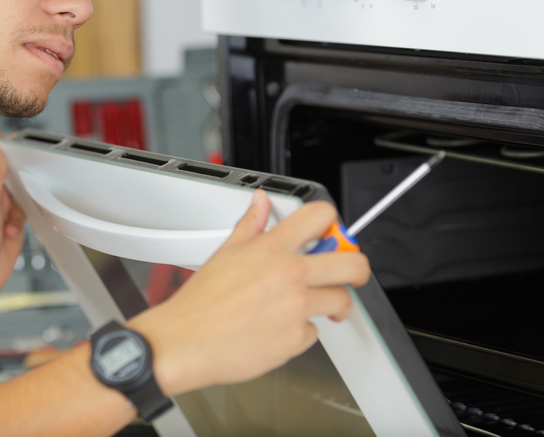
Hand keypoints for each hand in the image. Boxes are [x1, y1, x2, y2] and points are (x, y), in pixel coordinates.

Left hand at [0, 126, 26, 311]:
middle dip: (16, 174)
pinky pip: (26, 202)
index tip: (13, 152)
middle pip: (6, 160)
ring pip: (20, 181)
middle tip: (15, 187)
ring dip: (20, 199)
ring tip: (8, 215)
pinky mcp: (11, 211)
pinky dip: (22, 215)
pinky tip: (10, 228)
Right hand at [130, 190, 370, 396]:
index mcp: (271, 249)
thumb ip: (251, 226)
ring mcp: (297, 308)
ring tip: (315, 304)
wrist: (186, 341)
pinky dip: (302, 331)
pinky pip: (315, 332)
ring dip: (333, 303)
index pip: (321, 217)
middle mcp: (289, 275)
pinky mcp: (296, 339)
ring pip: (341, 300)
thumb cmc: (201, 302)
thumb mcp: (225, 253)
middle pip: (353, 264)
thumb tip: (261, 203)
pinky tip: (281, 327)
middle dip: (356, 268)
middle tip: (347, 273)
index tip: (331, 234)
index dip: (332, 223)